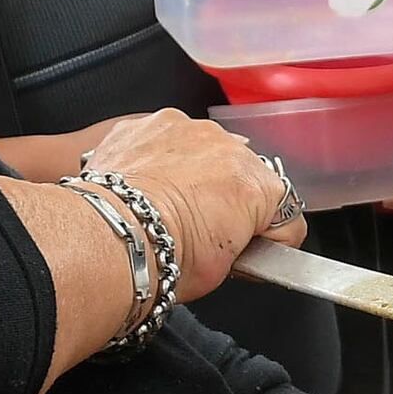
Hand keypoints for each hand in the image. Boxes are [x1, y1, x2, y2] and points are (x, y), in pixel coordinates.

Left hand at [74, 107, 294, 298]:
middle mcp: (227, 146)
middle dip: (230, 199)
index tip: (249, 249)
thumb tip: (239, 241)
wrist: (108, 237)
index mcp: (257, 184)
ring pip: (203, 151)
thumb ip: (245, 245)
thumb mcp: (224, 269)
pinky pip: (164, 141)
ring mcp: (185, 129)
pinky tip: (145, 188)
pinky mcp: (147, 124)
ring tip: (168, 206)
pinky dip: (158, 160)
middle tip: (204, 230)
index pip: (284, 212)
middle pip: (243, 175)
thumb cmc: (163, 254)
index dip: (269, 238)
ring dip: (195, 172)